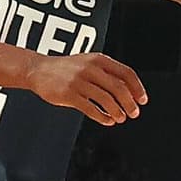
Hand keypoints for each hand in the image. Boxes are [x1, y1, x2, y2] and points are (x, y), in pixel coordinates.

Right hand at [24, 51, 146, 126]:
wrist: (38, 70)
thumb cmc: (68, 69)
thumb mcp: (89, 64)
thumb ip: (108, 74)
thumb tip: (131, 92)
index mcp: (99, 59)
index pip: (126, 73)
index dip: (137, 88)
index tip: (142, 100)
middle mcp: (90, 68)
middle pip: (118, 88)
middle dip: (129, 103)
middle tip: (134, 113)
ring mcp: (78, 81)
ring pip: (106, 99)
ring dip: (117, 111)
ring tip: (120, 118)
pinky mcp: (68, 94)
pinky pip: (90, 108)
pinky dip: (102, 117)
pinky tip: (107, 120)